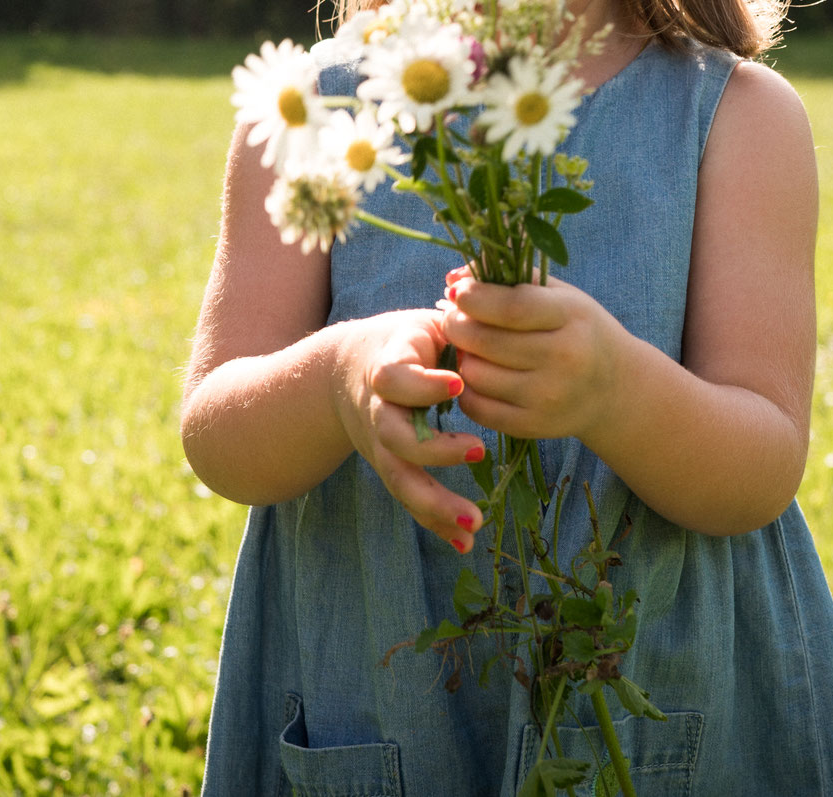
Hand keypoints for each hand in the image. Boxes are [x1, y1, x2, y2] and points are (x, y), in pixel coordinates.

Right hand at [330, 309, 487, 552]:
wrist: (347, 370)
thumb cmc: (403, 339)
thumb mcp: (422, 322)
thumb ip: (455, 315)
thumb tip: (485, 291)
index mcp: (386, 367)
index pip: (395, 377)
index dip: (422, 383)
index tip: (460, 383)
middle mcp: (378, 411)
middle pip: (394, 437)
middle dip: (435, 448)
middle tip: (480, 449)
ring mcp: (381, 444)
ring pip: (400, 477)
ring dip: (436, 502)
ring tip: (476, 520)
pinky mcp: (390, 466)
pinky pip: (411, 496)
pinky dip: (436, 522)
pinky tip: (465, 541)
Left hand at [439, 267, 629, 442]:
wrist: (615, 388)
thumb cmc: (579, 330)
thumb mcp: (561, 295)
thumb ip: (512, 279)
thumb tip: (454, 278)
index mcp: (572, 317)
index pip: (513, 307)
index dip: (474, 297)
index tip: (457, 292)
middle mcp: (564, 358)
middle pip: (487, 341)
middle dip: (457, 325)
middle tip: (454, 318)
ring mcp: (549, 396)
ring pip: (476, 375)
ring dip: (462, 357)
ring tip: (471, 347)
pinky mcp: (534, 425)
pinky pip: (478, 408)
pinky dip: (466, 389)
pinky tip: (478, 374)